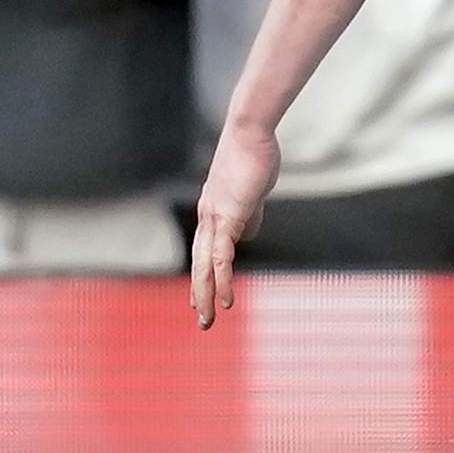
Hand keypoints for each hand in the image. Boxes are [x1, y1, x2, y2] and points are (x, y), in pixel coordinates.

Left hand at [190, 120, 280, 328]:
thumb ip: (247, 213)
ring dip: (205, 294)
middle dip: (199, 294)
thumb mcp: (251, 191)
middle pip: (199, 262)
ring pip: (205, 265)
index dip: (203, 276)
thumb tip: (246, 234)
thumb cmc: (254, 155)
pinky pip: (221, 257)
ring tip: (208, 319)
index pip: (204, 250)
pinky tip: (225, 299)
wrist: (250, 132)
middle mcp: (207, 217)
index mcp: (212, 211)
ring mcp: (215, 217)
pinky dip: (221, 280)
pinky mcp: (228, 217)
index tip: (201, 299)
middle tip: (202, 320)